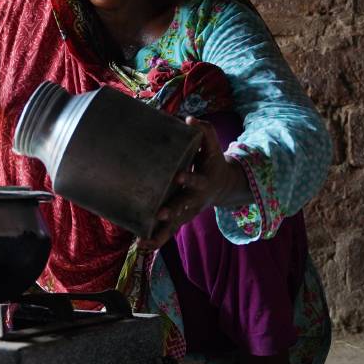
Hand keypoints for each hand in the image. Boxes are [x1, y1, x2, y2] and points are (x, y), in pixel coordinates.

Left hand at [137, 117, 249, 251]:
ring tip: (143, 241)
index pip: (196, 180)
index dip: (188, 179)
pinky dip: (156, 240)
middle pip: (183, 208)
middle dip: (172, 211)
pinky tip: (141, 245)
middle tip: (159, 214)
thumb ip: (205, 132)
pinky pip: (168, 232)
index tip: (178, 176)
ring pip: (174, 225)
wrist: (222, 186)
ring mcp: (187, 212)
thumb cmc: (212, 162)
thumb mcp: (213, 147)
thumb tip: (190, 119)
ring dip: (160, 233)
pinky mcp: (179, 219)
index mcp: (203, 182)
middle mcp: (195, 200)